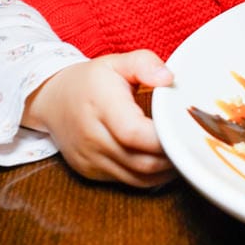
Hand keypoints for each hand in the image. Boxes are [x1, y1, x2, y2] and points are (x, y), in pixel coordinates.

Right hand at [23, 49, 176, 187]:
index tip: (182, 128)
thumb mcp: (116, 62)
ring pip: (136, 177)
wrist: (52, 100)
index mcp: (101, 106)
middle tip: (191, 144)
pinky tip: (163, 162)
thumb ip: (144, 64)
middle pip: (140, 161)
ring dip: (164, 171)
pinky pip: (127, 182)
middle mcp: (92, 137)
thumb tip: (169, 78)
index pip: (133, 133)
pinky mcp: (91, 173)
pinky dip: (149, 176)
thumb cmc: (91, 81)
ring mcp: (90, 159)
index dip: (162, 137)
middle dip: (171, 156)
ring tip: (182, 153)